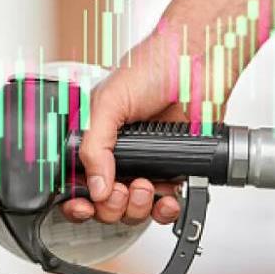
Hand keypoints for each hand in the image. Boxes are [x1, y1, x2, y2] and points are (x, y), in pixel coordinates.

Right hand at [62, 33, 186, 224]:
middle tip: (121, 189)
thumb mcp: (108, 101)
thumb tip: (95, 186)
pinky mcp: (176, 171)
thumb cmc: (151, 66)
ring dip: (137, 207)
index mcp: (95, 139)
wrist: (196, 63)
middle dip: (111, 206)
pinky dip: (166, 209)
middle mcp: (119, 156)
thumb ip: (94, 145)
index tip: (84, 206)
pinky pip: (166, 205)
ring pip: (134, 210)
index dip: (78, 201)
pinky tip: (166, 198)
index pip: (77, 183)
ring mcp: (147, 165)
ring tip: (144, 186)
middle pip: (105, 204)